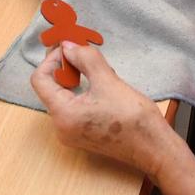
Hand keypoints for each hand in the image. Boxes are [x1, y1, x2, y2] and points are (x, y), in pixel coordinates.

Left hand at [28, 42, 176, 178]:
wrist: (154, 148)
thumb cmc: (133, 118)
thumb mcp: (108, 80)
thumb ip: (84, 58)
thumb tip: (68, 46)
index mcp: (63, 115)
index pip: (40, 80)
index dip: (51, 59)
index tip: (68, 47)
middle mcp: (61, 127)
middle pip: (50, 88)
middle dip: (65, 67)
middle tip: (82, 52)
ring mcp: (71, 133)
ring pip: (63, 96)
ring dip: (75, 78)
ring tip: (97, 70)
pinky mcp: (82, 135)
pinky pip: (73, 107)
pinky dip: (81, 91)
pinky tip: (101, 85)